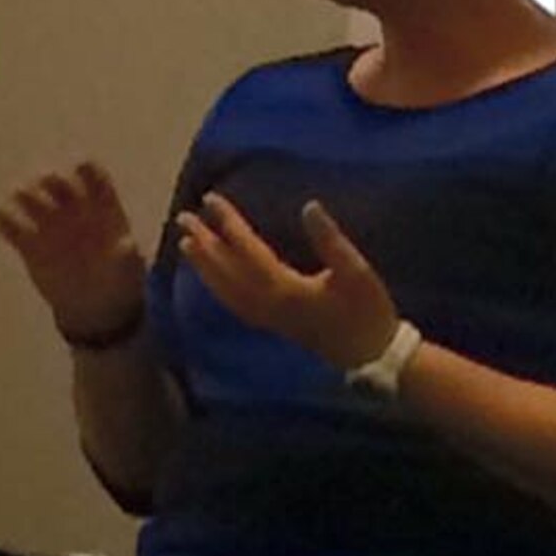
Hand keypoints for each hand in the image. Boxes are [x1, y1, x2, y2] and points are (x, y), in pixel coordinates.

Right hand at [0, 162, 146, 337]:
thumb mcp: (129, 269)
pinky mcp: (29, 245)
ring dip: (24, 194)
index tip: (81, 173)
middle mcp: (72, 208)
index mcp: (101, 205)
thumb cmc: (119, 279)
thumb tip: (127, 244)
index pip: (91, 173)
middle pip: (55, 179)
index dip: (85, 170)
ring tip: (24, 202)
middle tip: (47, 189)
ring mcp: (49, 224)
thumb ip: (126, 254)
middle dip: (49, 180)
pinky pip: (10, 225)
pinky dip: (3, 218)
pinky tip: (0, 217)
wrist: (97, 307)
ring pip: (29, 196)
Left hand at [176, 193, 398, 370]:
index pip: (248, 251)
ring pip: (227, 291)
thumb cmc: (368, 311)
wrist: (371, 354)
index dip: (228, 224)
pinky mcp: (273, 325)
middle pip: (228, 272)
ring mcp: (268, 318)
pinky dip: (218, 288)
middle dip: (205, 244)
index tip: (211, 200)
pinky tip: (212, 278)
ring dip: (205, 267)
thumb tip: (309, 207)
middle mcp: (268, 305)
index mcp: (286, 289)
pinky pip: (235, 304)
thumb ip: (331, 240)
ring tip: (186, 244)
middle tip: (184, 218)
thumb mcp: (356, 272)